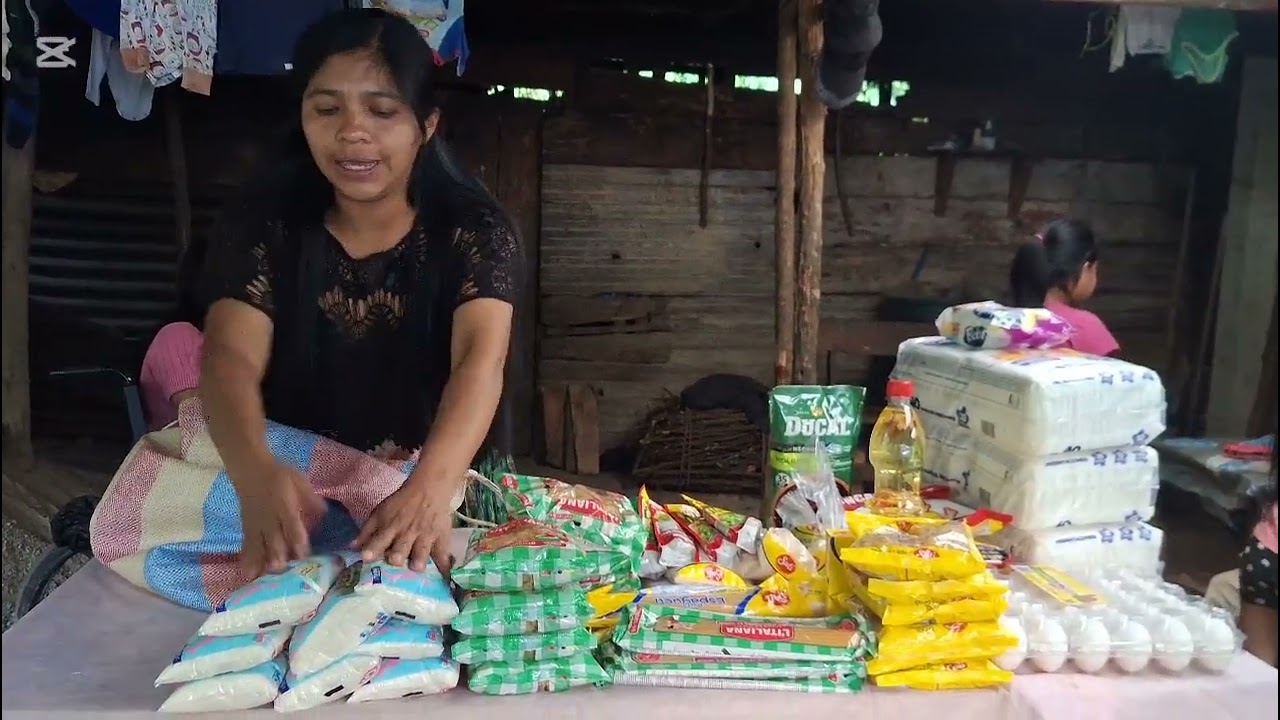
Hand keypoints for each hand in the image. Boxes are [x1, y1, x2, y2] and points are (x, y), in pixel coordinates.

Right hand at [234, 460, 325, 578]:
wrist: (251, 471)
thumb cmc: (280, 476)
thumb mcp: (299, 482)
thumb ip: (312, 500)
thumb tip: (326, 515)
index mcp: (284, 504)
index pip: (291, 524)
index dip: (297, 539)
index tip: (303, 554)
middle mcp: (269, 517)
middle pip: (273, 538)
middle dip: (277, 555)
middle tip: (282, 571)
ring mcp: (256, 524)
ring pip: (258, 544)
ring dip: (261, 561)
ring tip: (262, 578)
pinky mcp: (247, 528)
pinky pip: (247, 545)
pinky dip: (247, 559)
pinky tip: (247, 574)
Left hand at [354, 477, 457, 573]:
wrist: (429, 489)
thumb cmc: (402, 503)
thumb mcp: (381, 512)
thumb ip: (367, 531)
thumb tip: (352, 548)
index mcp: (390, 527)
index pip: (379, 540)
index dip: (372, 548)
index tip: (366, 557)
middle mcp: (406, 534)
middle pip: (400, 548)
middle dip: (397, 555)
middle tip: (395, 561)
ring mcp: (425, 537)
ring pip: (421, 551)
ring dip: (419, 559)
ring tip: (417, 567)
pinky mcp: (441, 539)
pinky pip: (443, 554)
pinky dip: (444, 566)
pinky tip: (444, 576)